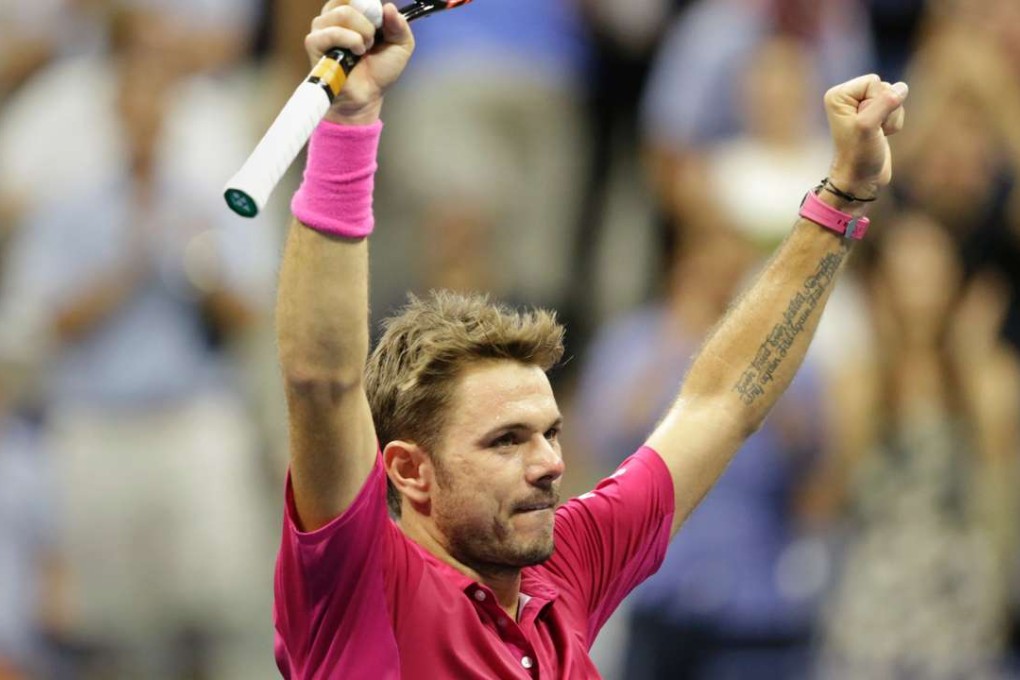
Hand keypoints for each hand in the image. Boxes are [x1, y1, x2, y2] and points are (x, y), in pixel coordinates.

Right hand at [305, 0, 414, 124]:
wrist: (368, 96)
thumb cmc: (379, 71)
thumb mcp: (401, 45)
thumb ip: (400, 25)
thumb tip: (389, 8)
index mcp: (350, 11)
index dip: (370, 5)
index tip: (379, 23)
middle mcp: (333, 16)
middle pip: (350, 0)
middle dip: (370, 22)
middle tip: (372, 41)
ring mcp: (321, 29)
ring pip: (343, 13)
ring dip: (362, 33)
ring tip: (364, 50)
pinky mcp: (314, 44)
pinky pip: (331, 32)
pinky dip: (350, 41)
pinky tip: (356, 53)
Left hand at [824, 75, 908, 197]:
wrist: (861, 178)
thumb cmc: (859, 154)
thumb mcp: (868, 126)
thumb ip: (885, 103)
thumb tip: (902, 88)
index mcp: (838, 95)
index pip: (873, 81)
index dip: (876, 102)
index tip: (863, 124)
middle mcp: (848, 98)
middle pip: (886, 87)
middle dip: (886, 110)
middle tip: (872, 131)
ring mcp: (862, 106)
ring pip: (894, 97)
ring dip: (891, 118)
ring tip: (877, 134)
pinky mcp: (875, 115)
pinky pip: (897, 107)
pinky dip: (894, 123)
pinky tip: (882, 135)